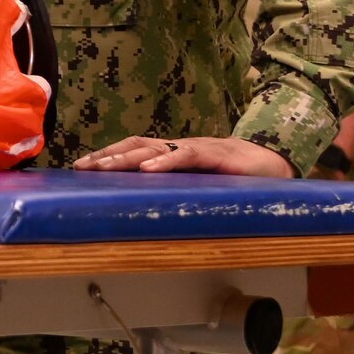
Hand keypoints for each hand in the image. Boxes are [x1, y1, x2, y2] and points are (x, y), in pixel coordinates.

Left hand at [72, 135, 292, 176]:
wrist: (273, 163)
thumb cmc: (231, 176)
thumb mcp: (196, 184)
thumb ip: (173, 188)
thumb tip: (140, 206)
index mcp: (171, 153)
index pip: (132, 149)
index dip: (107, 156)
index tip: (80, 167)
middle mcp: (178, 147)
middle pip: (135, 146)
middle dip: (106, 156)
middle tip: (80, 167)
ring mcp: (195, 149)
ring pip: (154, 149)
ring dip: (125, 158)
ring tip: (102, 168)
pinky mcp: (215, 156)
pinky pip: (186, 156)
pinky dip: (165, 162)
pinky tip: (147, 170)